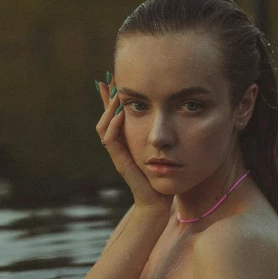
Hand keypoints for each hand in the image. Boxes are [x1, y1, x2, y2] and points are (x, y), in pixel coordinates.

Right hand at [96, 73, 172, 214]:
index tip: (113, 77)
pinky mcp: (120, 162)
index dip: (111, 97)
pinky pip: (111, 141)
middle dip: (107, 98)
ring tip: (114, 93)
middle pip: (105, 116)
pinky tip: (120, 113)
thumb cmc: (164, 176)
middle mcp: (119, 145)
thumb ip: (163, 133)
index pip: (115, 114)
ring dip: (109, 109)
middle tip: (109, 79)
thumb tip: (173, 111)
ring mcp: (118, 154)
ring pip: (104, 127)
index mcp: (127, 140)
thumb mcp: (164, 148)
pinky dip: (114, 126)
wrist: (158, 201)